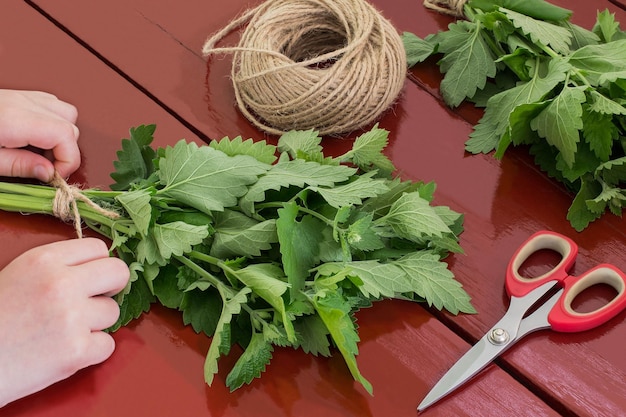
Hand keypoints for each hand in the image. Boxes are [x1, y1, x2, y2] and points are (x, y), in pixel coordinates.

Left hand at [0, 89, 79, 181]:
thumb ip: (21, 166)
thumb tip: (49, 172)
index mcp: (16, 120)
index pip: (65, 135)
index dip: (69, 161)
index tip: (55, 176)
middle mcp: (23, 104)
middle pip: (70, 126)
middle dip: (66, 152)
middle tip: (46, 168)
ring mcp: (23, 97)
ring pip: (67, 113)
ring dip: (63, 136)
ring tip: (43, 152)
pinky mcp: (20, 96)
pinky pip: (52, 105)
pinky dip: (54, 123)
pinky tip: (37, 137)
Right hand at [0, 238, 129, 406]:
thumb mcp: (19, 274)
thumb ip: (57, 266)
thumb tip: (96, 265)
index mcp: (44, 260)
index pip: (98, 248)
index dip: (97, 264)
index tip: (90, 278)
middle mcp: (61, 284)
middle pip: (118, 272)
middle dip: (111, 286)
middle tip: (94, 300)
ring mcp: (71, 318)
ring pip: (113, 311)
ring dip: (96, 323)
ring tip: (66, 330)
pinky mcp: (76, 351)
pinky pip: (107, 345)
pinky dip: (91, 352)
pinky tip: (65, 351)